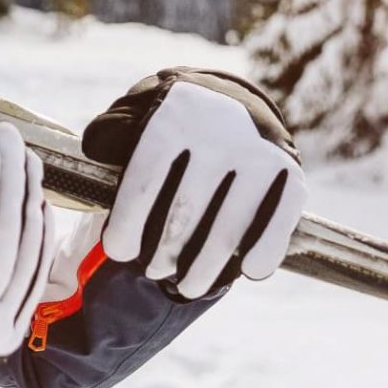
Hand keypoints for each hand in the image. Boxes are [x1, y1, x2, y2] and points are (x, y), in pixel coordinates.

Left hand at [82, 68, 308, 299]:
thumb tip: (96, 148)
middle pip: (183, 216)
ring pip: (226, 232)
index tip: (119, 253)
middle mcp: (218, 135)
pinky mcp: (290, 174)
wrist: (234, 101)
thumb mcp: (137, 117)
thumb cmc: (173, 126)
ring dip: (204, 269)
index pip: (143, 185)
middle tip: (154, 271)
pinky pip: (276, 225)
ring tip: (187, 286)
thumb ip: (110, 134)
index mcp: (173, 121)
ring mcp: (258, 156)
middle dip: (163, 254)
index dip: (127, 228)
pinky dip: (262, 254)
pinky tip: (249, 272)